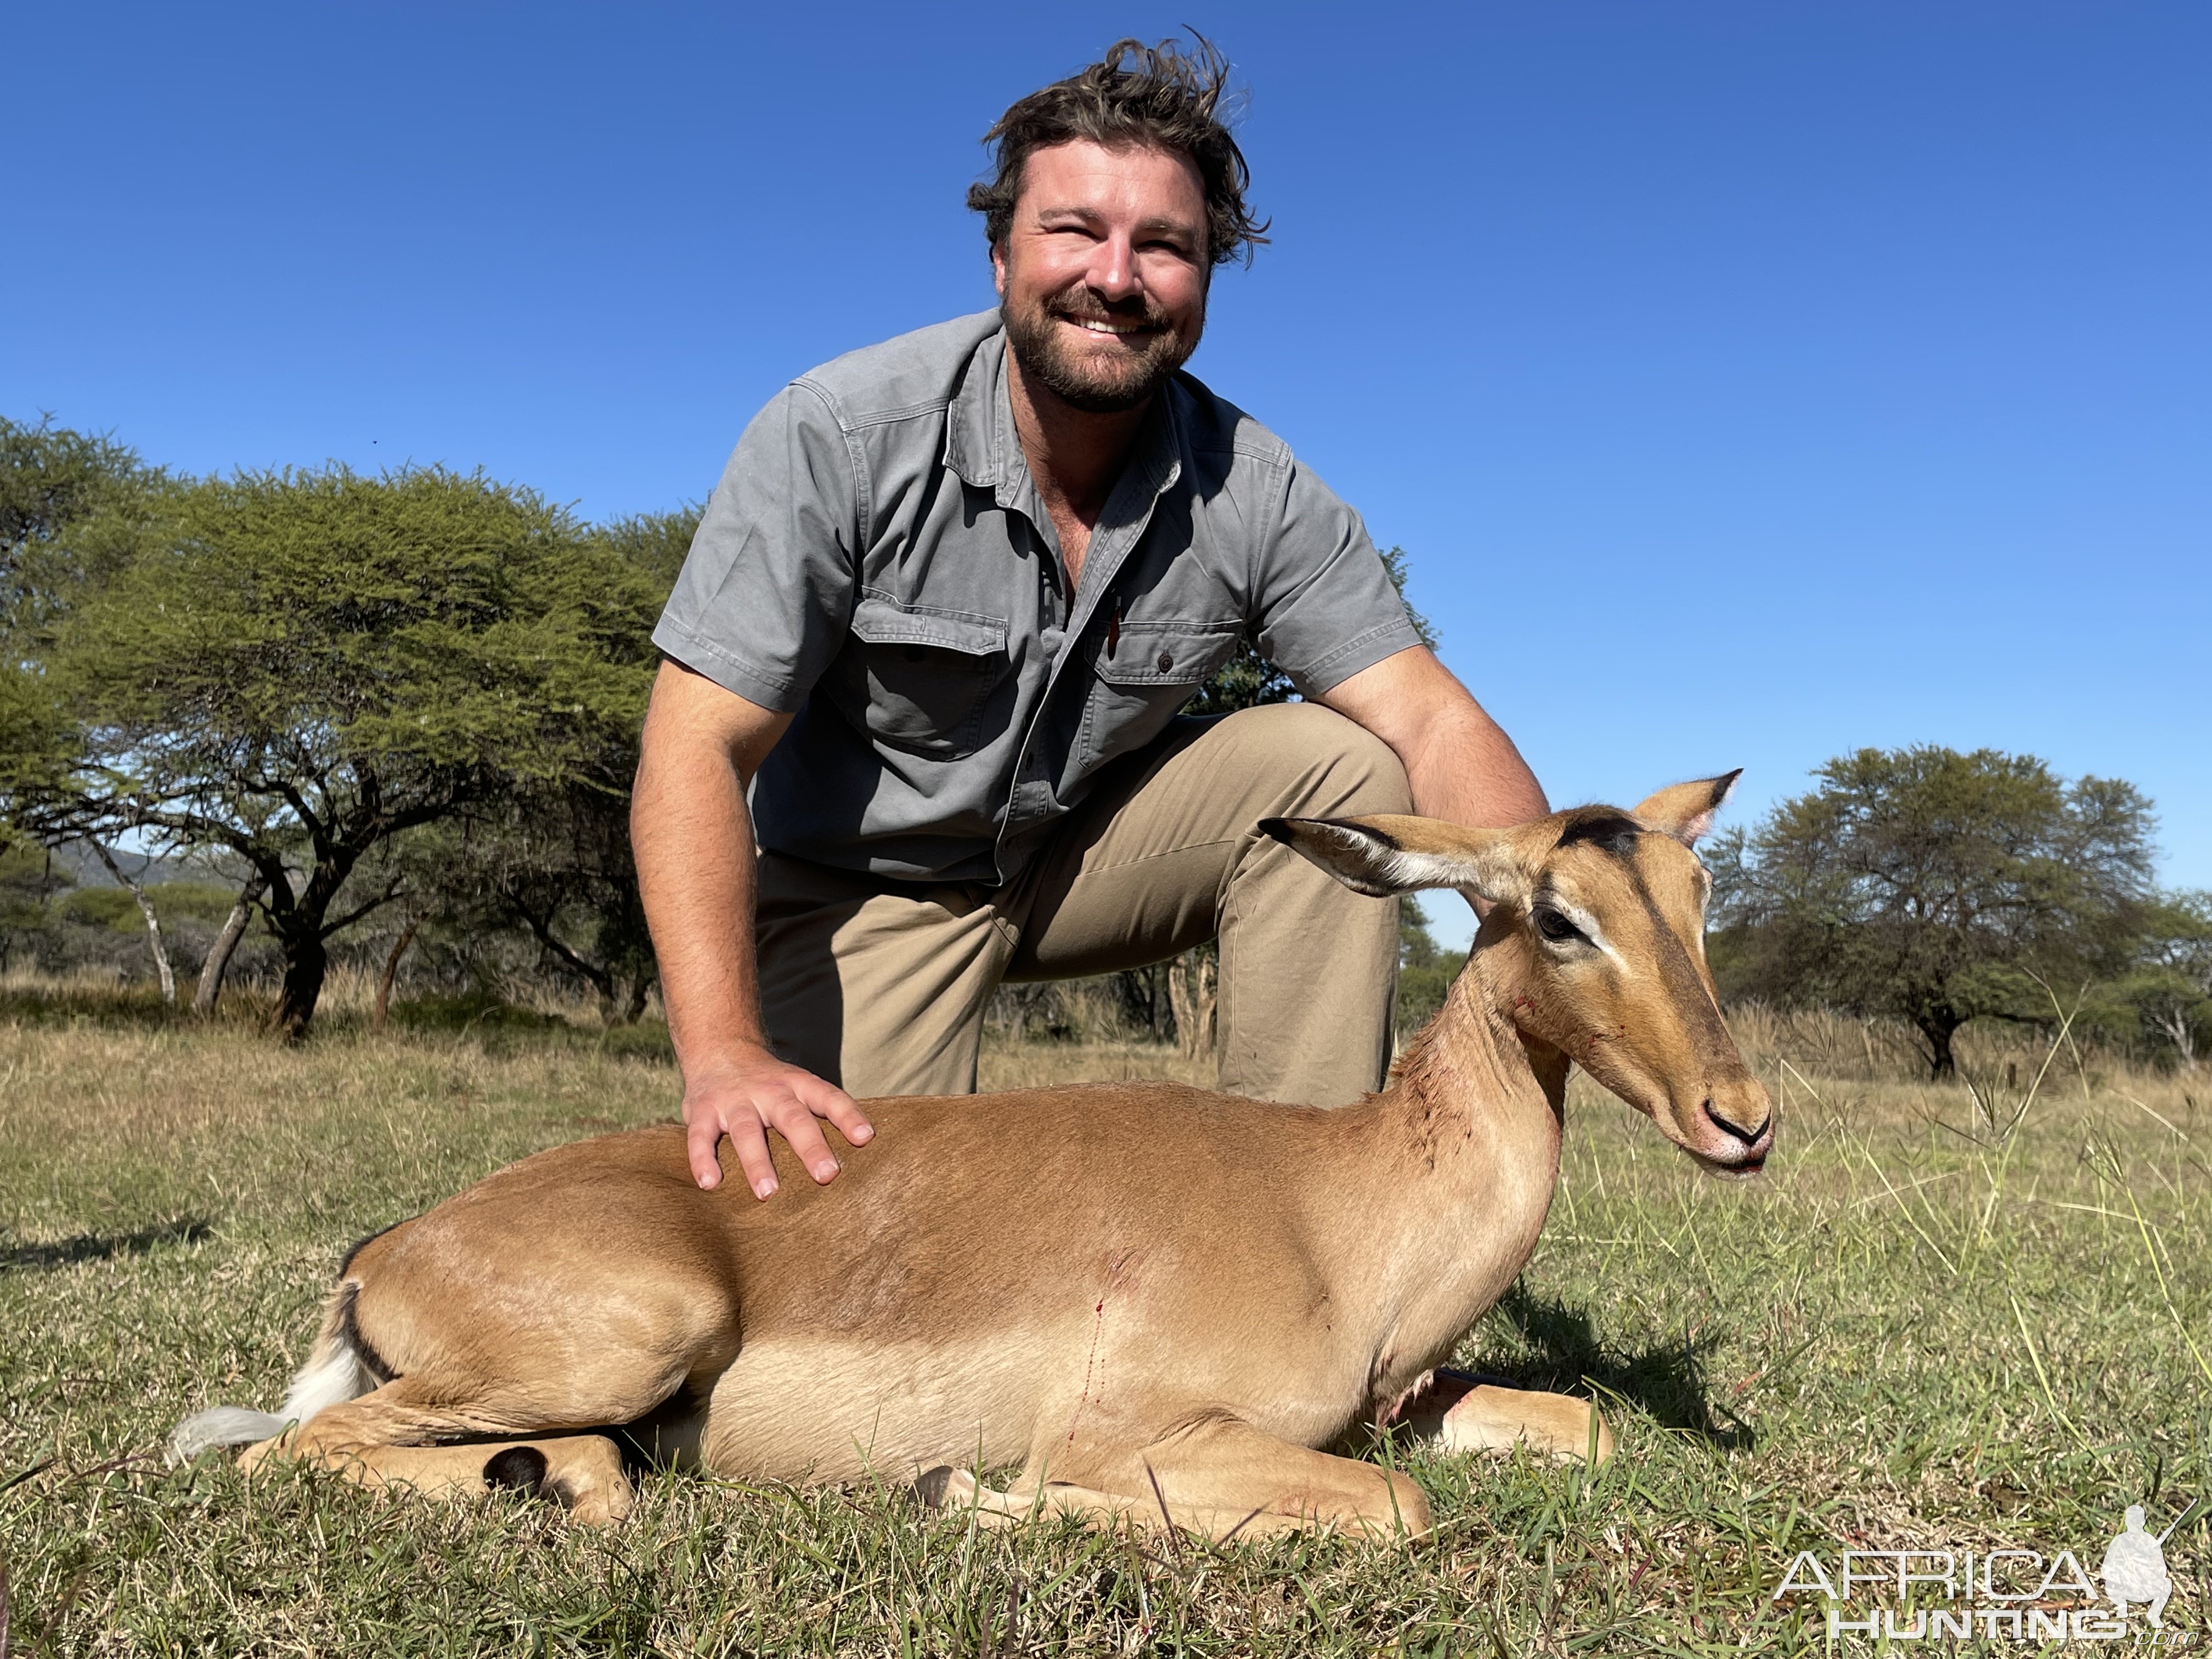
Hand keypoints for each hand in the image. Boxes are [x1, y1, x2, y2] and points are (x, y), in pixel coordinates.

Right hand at [681, 1046, 874, 1196]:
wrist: (718, 1048)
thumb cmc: (769, 1084)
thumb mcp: (796, 1086)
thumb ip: (816, 1114)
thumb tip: (857, 1151)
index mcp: (797, 1085)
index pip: (828, 1097)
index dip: (847, 1115)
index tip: (865, 1137)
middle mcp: (769, 1092)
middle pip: (793, 1118)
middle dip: (810, 1146)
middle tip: (828, 1175)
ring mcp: (735, 1101)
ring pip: (747, 1131)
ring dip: (757, 1161)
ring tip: (768, 1193)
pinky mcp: (702, 1111)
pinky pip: (701, 1136)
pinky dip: (703, 1159)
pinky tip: (710, 1183)